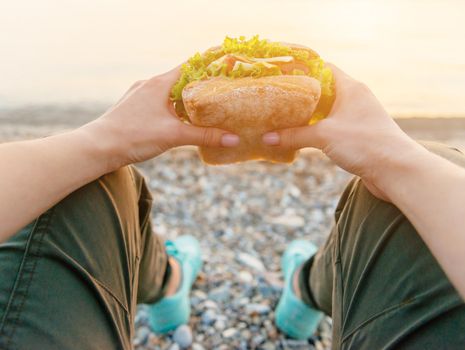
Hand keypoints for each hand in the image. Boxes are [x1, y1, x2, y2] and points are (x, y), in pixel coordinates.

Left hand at [82, 66, 239, 168]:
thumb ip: (205, 136)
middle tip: (219, 91)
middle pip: (181, 79)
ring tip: (204, 108)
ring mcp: (139, 96)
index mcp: (159, 83)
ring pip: (169, 93)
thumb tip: (234, 139)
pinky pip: (159, 103)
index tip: (225, 66)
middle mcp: (149, 85)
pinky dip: (172, 108)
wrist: (98, 148)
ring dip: (186, 99)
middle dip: (200, 85)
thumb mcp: (174, 136)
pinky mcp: (134, 108)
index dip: (208, 65)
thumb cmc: (133, 136)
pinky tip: (179, 120)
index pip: (190, 66)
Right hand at [262, 63, 417, 199]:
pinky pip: (331, 127)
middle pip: (322, 90)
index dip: (302, 69)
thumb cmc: (365, 144)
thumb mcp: (323, 136)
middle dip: (300, 96)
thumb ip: (294, 135)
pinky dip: (316, 130)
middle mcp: (355, 99)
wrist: (397, 171)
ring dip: (307, 116)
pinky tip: (301, 137)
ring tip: (283, 118)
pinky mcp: (357, 136)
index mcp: (350, 88)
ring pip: (326, 111)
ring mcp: (357, 117)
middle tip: (277, 99)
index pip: (323, 68)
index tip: (282, 74)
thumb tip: (266, 137)